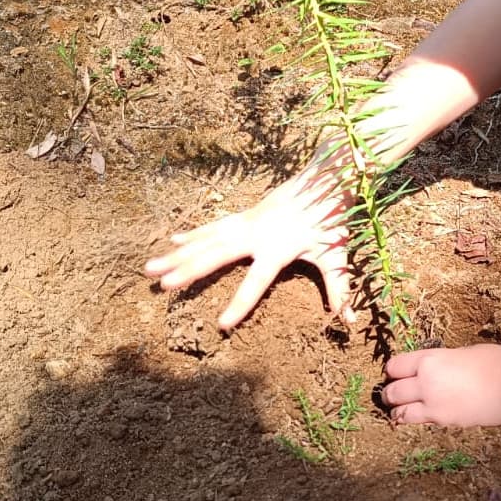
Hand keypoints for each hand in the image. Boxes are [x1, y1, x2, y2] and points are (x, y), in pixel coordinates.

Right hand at [144, 164, 356, 330]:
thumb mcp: (337, 254)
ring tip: (151, 267)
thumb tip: (349, 318)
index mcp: (278, 248)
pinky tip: (172, 240)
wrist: (329, 176)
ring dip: (179, 254)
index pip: (256, 283)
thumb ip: (340, 287)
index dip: (240, 305)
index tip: (222, 324)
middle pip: (216, 256)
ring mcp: (248, 222)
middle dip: (188, 271)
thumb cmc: (334, 218)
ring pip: (206, 240)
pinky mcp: (246, 214)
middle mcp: (256, 234)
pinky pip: (214, 226)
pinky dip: (193, 234)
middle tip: (162, 286)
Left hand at [382, 344, 500, 426]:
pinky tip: (421, 416)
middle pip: (392, 392)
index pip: (395, 366)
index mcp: (430, 360)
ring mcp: (434, 406)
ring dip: (398, 410)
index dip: (394, 370)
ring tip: (404, 408)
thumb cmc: (496, 361)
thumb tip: (431, 368)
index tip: (397, 372)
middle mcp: (426, 383)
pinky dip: (416, 420)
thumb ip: (440, 361)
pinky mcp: (445, 422)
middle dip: (391, 392)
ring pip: (399, 413)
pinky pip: (419, 423)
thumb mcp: (462, 352)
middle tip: (395, 391)